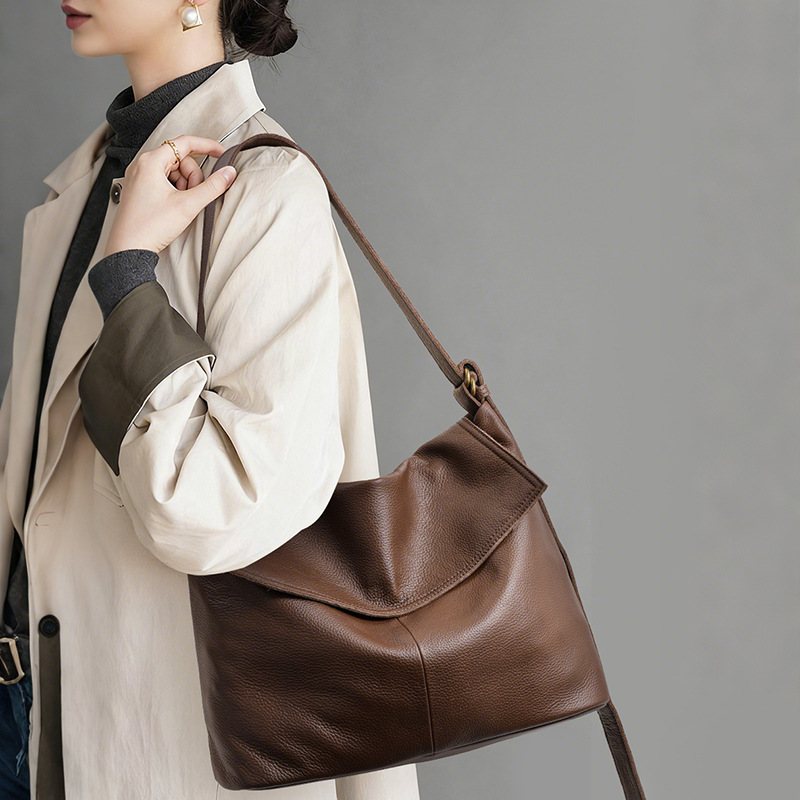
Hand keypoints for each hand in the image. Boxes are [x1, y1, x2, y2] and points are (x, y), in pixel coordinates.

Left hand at [103, 135, 236, 257]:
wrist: (128, 249)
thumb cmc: (150, 226)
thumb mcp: (188, 205)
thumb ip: (212, 187)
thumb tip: (229, 173)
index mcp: (151, 161)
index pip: (185, 143)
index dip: (208, 146)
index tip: (222, 153)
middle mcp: (142, 165)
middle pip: (180, 159)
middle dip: (193, 177)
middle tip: (193, 196)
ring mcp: (139, 176)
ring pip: (174, 171)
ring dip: (185, 185)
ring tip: (181, 204)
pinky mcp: (140, 189)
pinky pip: (164, 180)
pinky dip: (175, 190)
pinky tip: (174, 206)